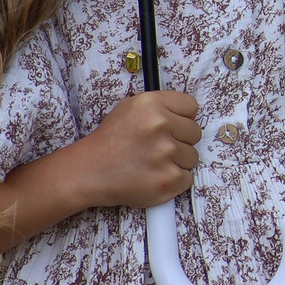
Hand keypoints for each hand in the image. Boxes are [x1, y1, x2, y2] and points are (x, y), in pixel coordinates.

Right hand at [62, 89, 199, 208]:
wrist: (90, 171)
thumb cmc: (112, 141)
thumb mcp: (132, 108)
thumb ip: (162, 107)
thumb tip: (190, 115)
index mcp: (151, 103)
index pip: (191, 107)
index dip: (181, 119)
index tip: (170, 127)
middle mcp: (159, 125)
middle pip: (195, 133)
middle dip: (180, 141)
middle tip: (156, 148)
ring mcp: (165, 153)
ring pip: (192, 157)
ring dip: (177, 162)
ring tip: (152, 163)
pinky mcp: (168, 179)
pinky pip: (187, 178)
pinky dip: (174, 180)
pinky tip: (153, 176)